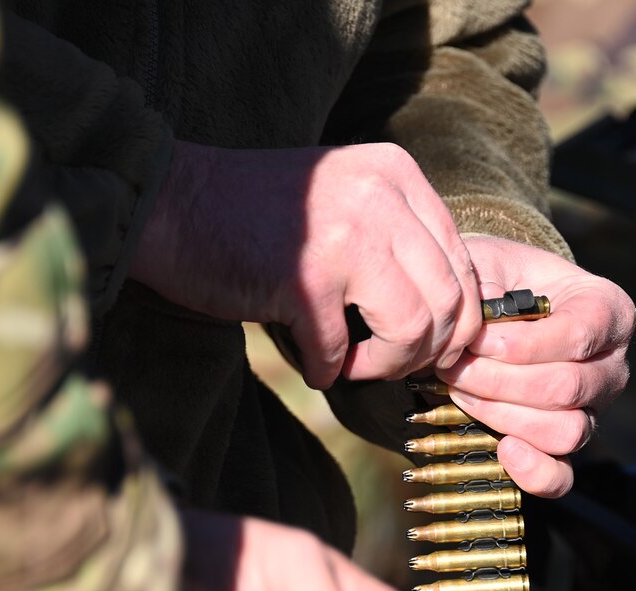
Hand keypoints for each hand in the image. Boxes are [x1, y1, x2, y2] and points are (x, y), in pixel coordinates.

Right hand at [131, 140, 481, 388]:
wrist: (171, 205)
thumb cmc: (255, 216)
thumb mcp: (347, 199)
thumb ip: (400, 238)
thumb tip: (451, 318)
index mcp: (397, 175)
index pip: (464, 264)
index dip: (455, 321)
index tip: (425, 347)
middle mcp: (381, 198)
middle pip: (450, 303)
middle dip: (426, 351)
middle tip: (389, 364)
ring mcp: (346, 237)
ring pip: (413, 331)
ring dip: (384, 366)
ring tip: (350, 364)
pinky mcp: (305, 280)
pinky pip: (339, 353)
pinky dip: (327, 371)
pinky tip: (311, 361)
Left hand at [436, 236, 634, 496]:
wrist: (484, 308)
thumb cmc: (493, 281)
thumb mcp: (488, 263)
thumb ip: (485, 281)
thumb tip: (477, 318)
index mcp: (607, 310)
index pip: (581, 335)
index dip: (524, 344)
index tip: (476, 340)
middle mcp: (610, 364)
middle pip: (568, 388)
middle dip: (500, 380)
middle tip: (454, 366)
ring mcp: (592, 409)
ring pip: (565, 430)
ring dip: (503, 415)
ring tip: (462, 392)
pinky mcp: (564, 446)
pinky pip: (562, 476)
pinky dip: (533, 471)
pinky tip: (503, 449)